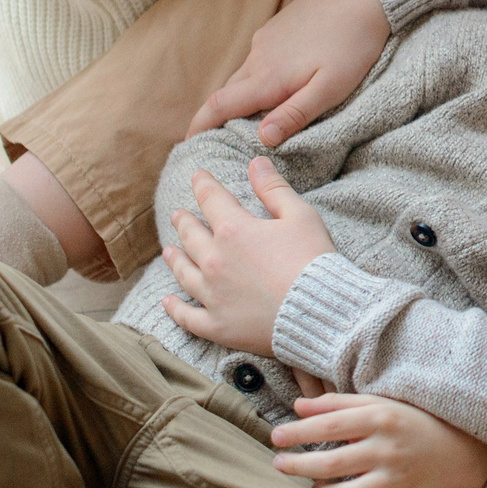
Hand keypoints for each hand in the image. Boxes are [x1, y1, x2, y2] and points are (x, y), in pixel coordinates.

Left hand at [161, 158, 336, 355]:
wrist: (319, 312)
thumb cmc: (314, 261)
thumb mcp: (300, 215)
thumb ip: (274, 188)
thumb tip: (256, 162)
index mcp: (234, 230)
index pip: (211, 199)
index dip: (203, 184)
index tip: (198, 176)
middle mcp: (214, 261)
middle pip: (191, 236)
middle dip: (184, 221)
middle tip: (177, 214)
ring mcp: (212, 295)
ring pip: (183, 273)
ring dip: (175, 259)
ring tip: (168, 251)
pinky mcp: (217, 325)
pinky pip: (187, 317)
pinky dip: (174, 309)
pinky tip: (167, 302)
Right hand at [189, 0, 389, 146]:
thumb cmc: (353, 46)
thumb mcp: (330, 89)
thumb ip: (295, 114)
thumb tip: (262, 138)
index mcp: (269, 77)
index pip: (220, 105)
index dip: (201, 125)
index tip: (189, 143)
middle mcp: (259, 56)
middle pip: (228, 92)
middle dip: (218, 115)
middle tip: (218, 138)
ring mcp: (266, 39)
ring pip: (244, 74)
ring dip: (240, 96)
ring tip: (248, 117)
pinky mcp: (277, 27)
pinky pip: (257, 59)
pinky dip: (256, 77)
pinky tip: (275, 83)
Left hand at [271, 392, 486, 487]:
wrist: (456, 444)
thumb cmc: (407, 420)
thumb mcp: (376, 403)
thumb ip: (337, 403)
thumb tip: (297, 407)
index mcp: (378, 418)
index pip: (330, 425)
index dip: (299, 432)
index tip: (276, 437)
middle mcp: (386, 449)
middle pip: (336, 462)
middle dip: (301, 464)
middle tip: (279, 464)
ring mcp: (397, 477)